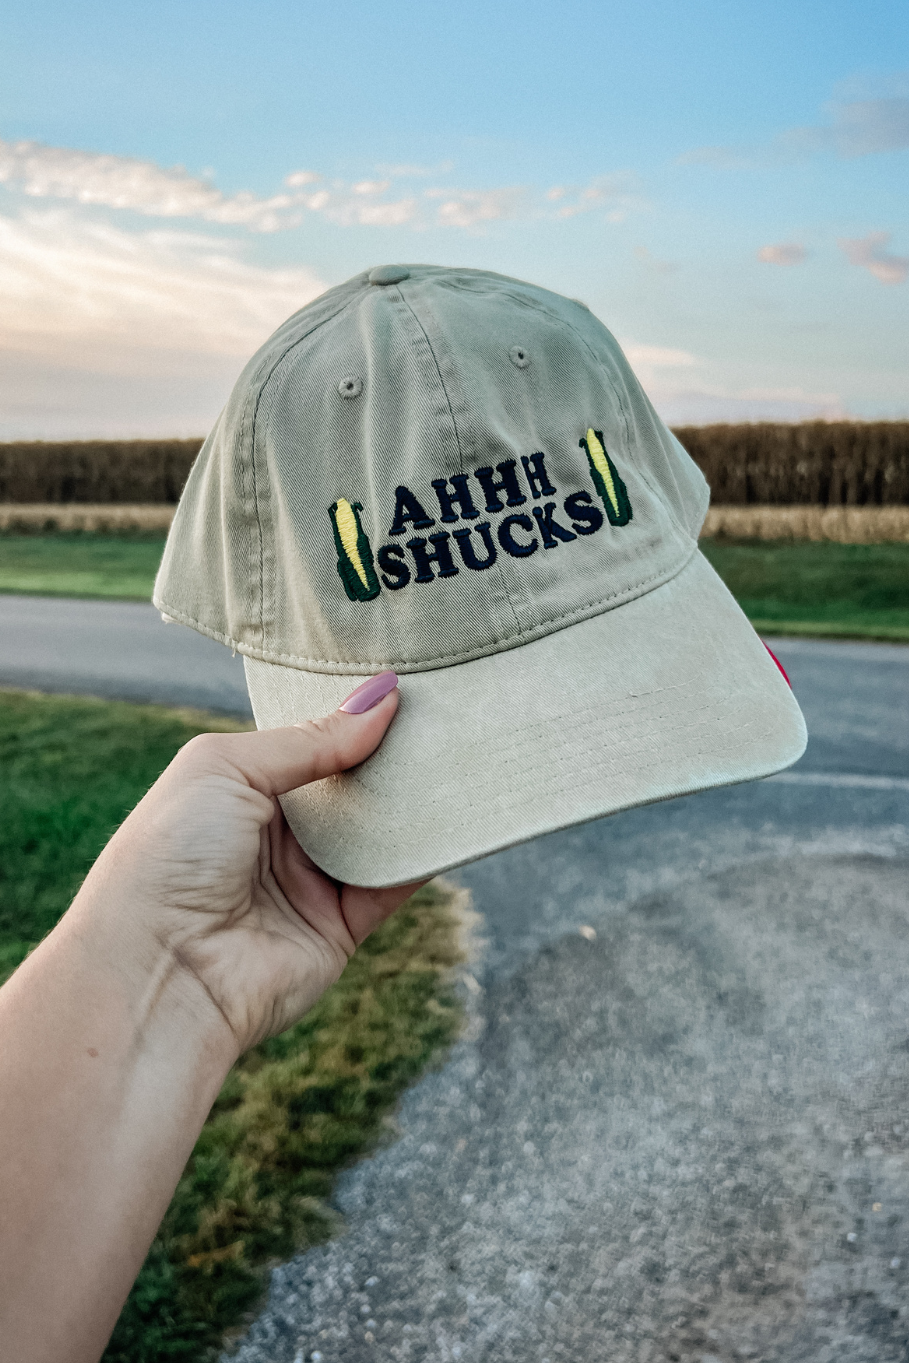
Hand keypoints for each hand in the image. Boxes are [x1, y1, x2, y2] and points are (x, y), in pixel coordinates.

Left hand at [72, 676, 419, 1056]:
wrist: (158, 973)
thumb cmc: (169, 856)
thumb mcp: (226, 769)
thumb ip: (308, 738)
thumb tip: (381, 698)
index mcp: (238, 790)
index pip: (308, 745)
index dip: (349, 719)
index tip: (401, 687)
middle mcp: (275, 835)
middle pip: (349, 787)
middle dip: (390, 756)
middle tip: (440, 716)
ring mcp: (308, 882)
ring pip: (377, 832)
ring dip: (412, 802)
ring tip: (457, 755)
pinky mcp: (339, 928)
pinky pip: (393, 884)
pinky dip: (422, 855)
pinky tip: (452, 818)